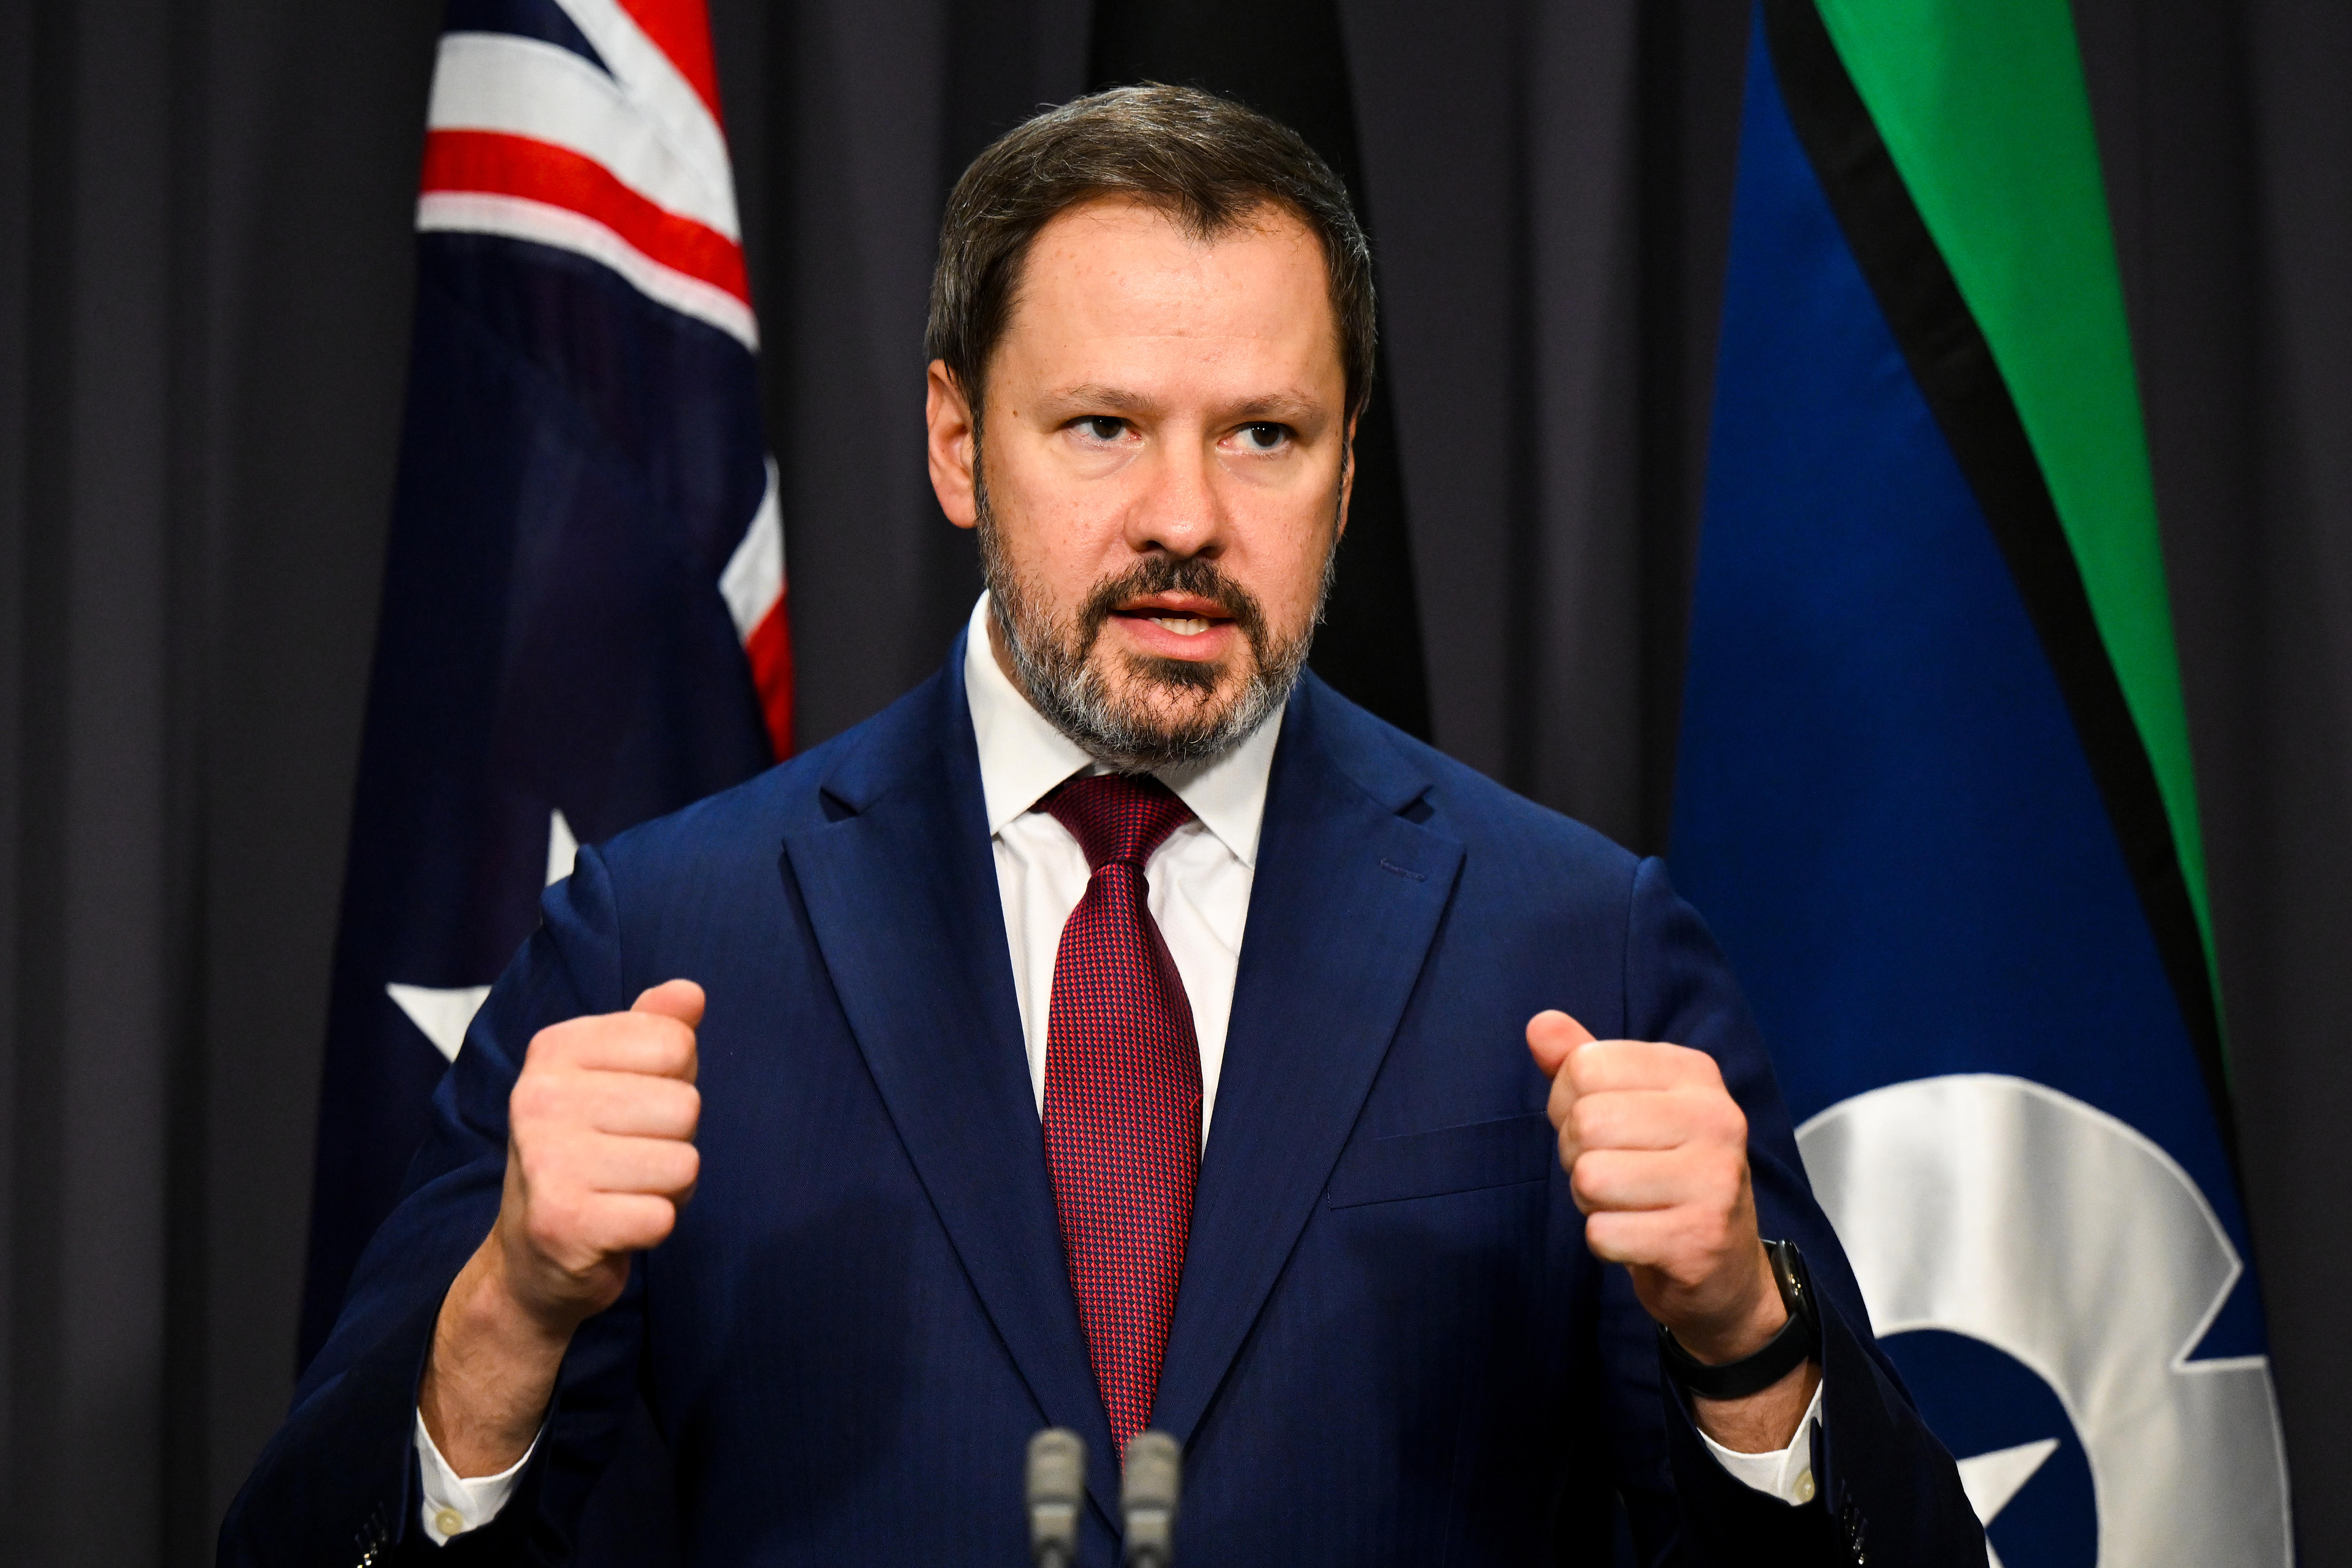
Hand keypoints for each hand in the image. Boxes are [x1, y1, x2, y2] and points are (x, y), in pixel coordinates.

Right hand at [489, 978, 705, 1330]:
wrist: (534, 1257)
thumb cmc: (592, 1152)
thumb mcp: (618, 1079)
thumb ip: (656, 1028)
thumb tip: (690, 993)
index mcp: (553, 1049)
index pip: (676, 1043)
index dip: (675, 1083)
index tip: (632, 1110)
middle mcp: (538, 1097)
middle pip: (685, 1105)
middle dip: (674, 1141)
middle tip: (627, 1161)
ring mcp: (546, 1160)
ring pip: (682, 1163)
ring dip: (668, 1187)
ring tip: (622, 1191)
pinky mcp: (562, 1223)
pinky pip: (663, 1216)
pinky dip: (653, 1227)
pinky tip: (616, 1226)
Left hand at [1528, 1010, 1810, 1449]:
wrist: (1721, 1270)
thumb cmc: (1659, 1175)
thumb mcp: (1626, 1107)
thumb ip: (1580, 1063)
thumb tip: (1539, 1025)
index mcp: (1694, 1073)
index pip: (1585, 1065)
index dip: (1569, 1104)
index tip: (1603, 1132)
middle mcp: (1716, 1117)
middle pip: (1585, 1121)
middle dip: (1578, 1156)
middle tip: (1615, 1176)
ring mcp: (1715, 1180)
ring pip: (1590, 1177)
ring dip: (1590, 1201)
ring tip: (1628, 1205)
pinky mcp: (1699, 1239)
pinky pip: (1602, 1233)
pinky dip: (1605, 1242)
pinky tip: (1640, 1239)